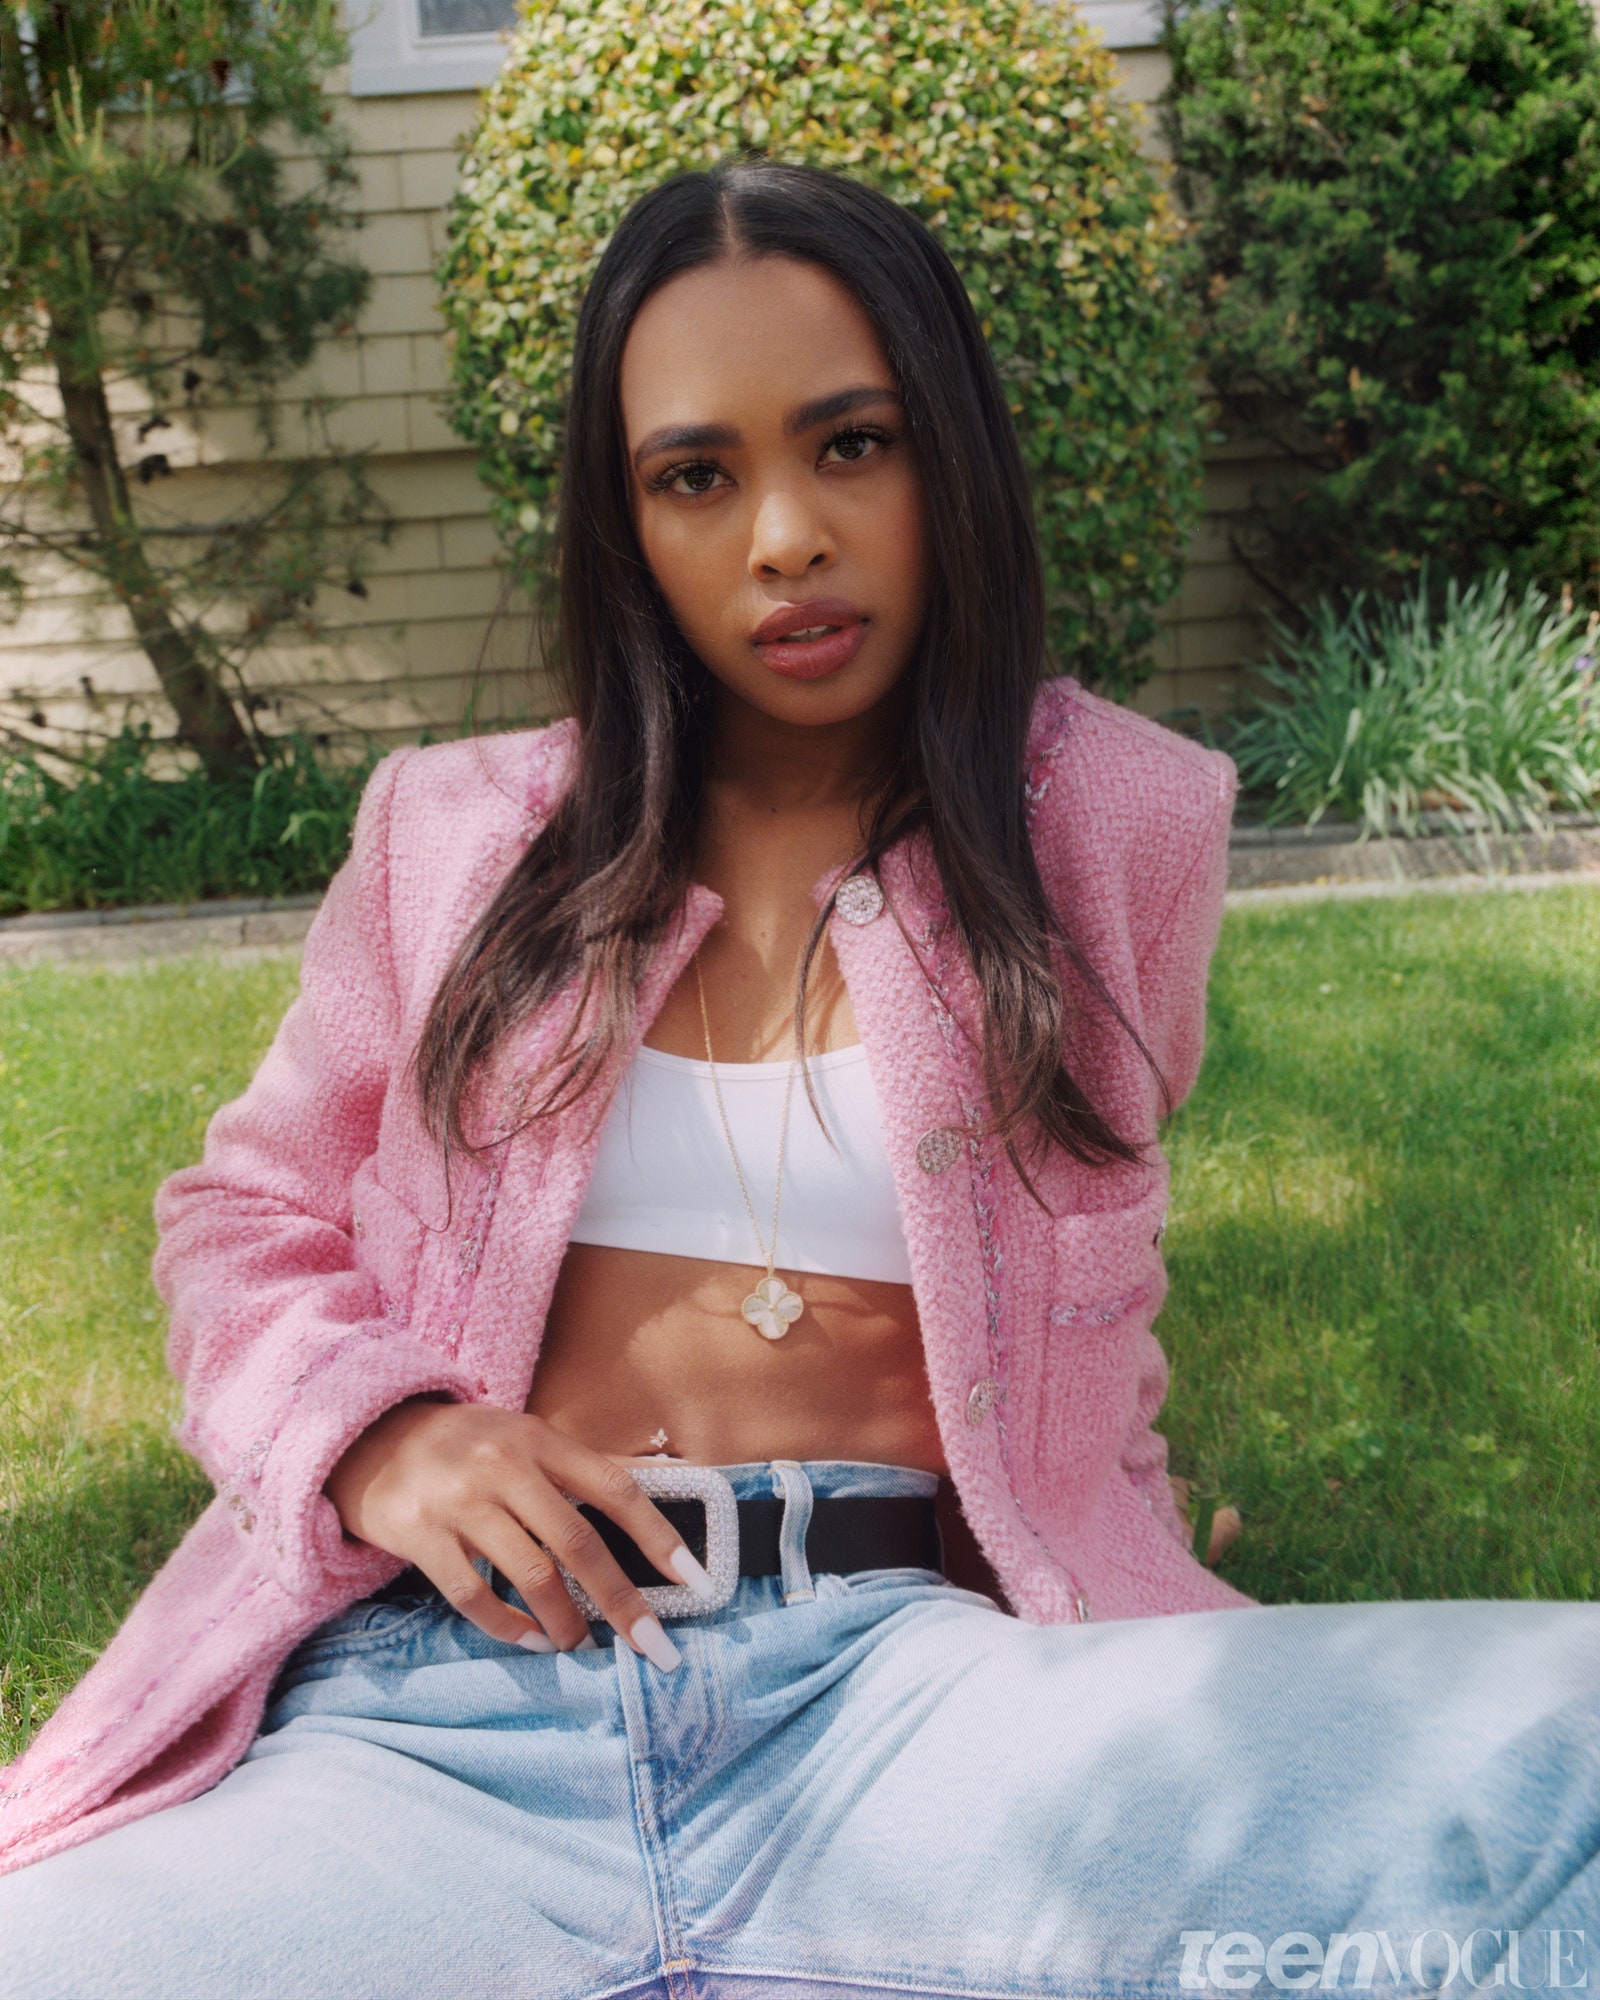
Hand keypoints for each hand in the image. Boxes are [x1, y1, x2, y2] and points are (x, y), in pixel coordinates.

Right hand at [325, 1400, 712, 1668]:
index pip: (615, 1488)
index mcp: (540, 1440)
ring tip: (582, 1644)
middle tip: (653, 1646)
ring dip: (565, 1621)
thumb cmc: (467, 1443)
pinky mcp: (420, 1535)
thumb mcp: (526, 1437)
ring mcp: (460, 1502)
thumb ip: (583, 1466)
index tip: (696, 1582)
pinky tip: (530, 1641)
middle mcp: (504, 1467)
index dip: (659, 1536)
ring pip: (531, 1575)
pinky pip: (472, 1595)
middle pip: (578, 1543)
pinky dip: (508, 1626)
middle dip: (622, 1601)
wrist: (370, 1434)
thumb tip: (663, 1479)